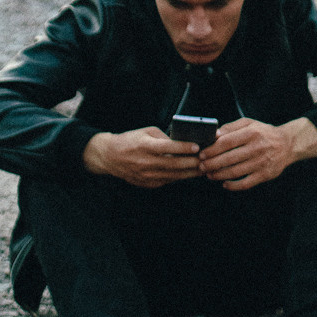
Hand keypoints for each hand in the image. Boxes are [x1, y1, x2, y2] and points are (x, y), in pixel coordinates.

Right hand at [83, 127, 201, 187]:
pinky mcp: (147, 183)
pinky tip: (190, 173)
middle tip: (206, 159)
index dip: (183, 147)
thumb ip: (164, 137)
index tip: (197, 147)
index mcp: (145, 146)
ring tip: (203, 168)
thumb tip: (182, 143)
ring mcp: (146, 175)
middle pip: (174, 164)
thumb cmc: (130, 141)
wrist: (110, 157)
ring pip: (173, 175)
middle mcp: (145, 162)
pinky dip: (180, 177)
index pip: (168, 147)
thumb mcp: (146, 132)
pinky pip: (168, 181)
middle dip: (192, 162)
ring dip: (190, 173)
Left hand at [199, 117, 316, 191]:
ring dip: (219, 175)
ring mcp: (262, 162)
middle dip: (211, 164)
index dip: (211, 150)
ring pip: (235, 172)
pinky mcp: (265, 175)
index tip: (201, 154)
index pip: (226, 142)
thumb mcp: (250, 123)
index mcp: (252, 133)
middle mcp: (257, 147)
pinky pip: (245, 183)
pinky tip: (224, 184)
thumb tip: (214, 135)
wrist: (288, 144)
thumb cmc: (264, 133)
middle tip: (201, 166)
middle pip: (228, 159)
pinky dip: (233, 186)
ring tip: (210, 174)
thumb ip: (231, 127)